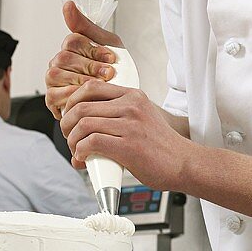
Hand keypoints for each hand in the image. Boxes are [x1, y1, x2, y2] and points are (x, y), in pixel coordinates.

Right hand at [45, 2, 123, 119]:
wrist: (120, 99)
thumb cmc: (114, 71)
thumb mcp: (109, 44)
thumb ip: (87, 25)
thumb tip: (67, 4)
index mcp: (71, 47)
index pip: (72, 40)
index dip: (93, 50)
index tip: (111, 58)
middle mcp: (59, 62)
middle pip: (64, 57)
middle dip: (90, 66)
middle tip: (109, 74)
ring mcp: (54, 80)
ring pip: (56, 74)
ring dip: (82, 80)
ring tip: (101, 85)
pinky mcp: (52, 98)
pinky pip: (54, 94)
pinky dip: (72, 95)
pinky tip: (88, 96)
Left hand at [60, 80, 190, 190]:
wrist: (184, 163)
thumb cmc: (163, 147)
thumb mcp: (142, 120)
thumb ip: (117, 118)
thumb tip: (85, 130)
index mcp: (134, 96)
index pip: (91, 87)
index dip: (73, 102)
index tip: (70, 116)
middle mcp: (131, 106)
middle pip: (81, 106)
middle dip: (67, 123)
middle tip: (69, 136)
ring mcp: (130, 125)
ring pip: (84, 124)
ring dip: (72, 140)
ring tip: (76, 150)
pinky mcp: (129, 145)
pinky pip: (92, 142)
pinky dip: (81, 151)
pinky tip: (84, 158)